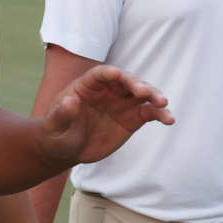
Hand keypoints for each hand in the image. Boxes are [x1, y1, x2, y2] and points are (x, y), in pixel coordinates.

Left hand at [38, 64, 173, 165]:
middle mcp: (108, 90)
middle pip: (126, 81)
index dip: (108, 73)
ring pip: (142, 94)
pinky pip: (149, 112)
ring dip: (154, 96)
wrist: (67, 149)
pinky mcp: (132, 118)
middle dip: (136, 85)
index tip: (117, 74)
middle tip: (145, 93)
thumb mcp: (52, 127)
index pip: (100, 74)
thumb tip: (70, 101)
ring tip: (164, 105)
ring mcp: (122, 103)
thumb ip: (61, 114)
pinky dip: (160, 114)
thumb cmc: (55, 134)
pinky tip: (169, 119)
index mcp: (86, 86)